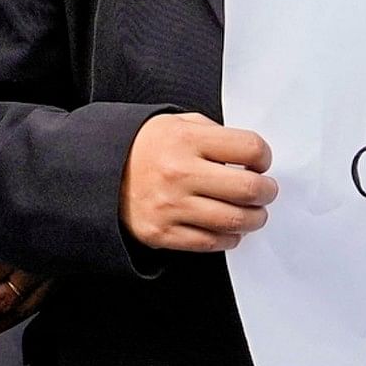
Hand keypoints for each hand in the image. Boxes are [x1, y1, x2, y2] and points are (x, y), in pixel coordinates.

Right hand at [123, 113, 273, 254]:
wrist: (98, 173)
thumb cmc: (145, 147)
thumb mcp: (176, 122)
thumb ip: (215, 134)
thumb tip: (251, 158)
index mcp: (185, 139)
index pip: (249, 148)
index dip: (263, 156)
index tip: (260, 162)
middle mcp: (179, 173)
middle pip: (249, 188)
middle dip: (267, 191)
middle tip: (266, 191)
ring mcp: (170, 206)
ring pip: (235, 220)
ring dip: (254, 218)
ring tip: (253, 213)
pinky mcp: (162, 234)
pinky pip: (211, 242)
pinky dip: (229, 238)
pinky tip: (230, 228)